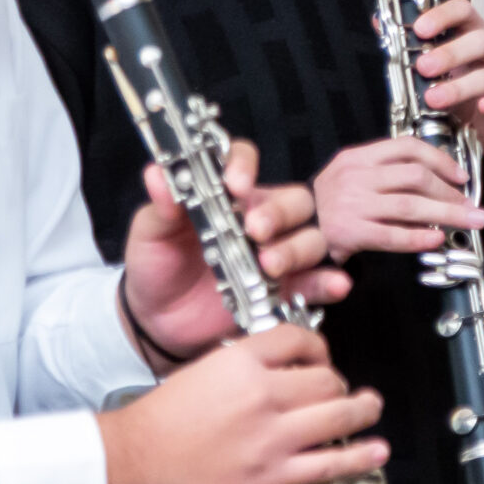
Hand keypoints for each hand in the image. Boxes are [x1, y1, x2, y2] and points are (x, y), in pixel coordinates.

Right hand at [96, 323, 387, 483]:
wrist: (134, 464)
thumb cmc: (159, 422)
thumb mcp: (202, 370)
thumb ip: (246, 365)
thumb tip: (284, 365)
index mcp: (241, 362)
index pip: (301, 339)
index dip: (319, 347)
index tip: (321, 357)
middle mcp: (262, 395)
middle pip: (327, 378)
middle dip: (337, 383)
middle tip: (339, 390)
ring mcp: (271, 437)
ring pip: (340, 414)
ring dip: (362, 410)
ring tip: (369, 407)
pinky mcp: (273, 476)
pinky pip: (330, 463)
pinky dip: (361, 457)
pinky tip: (375, 452)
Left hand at [121, 139, 346, 366]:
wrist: (157, 321)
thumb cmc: (156, 266)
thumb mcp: (150, 233)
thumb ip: (160, 206)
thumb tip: (157, 174)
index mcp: (226, 195)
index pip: (245, 162)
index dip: (245, 166)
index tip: (235, 184)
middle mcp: (260, 218)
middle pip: (293, 200)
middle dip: (280, 213)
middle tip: (255, 230)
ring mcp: (277, 254)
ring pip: (310, 238)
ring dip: (297, 249)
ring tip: (269, 266)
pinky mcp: (286, 289)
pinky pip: (317, 282)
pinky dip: (329, 282)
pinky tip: (333, 285)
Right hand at [315, 137, 483, 258]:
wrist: (290, 229)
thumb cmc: (328, 204)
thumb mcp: (351, 176)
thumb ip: (386, 173)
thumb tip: (435, 181)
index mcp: (358, 157)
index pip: (407, 148)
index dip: (441, 160)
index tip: (461, 175)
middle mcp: (355, 177)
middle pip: (415, 176)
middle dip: (451, 191)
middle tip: (472, 205)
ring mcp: (352, 204)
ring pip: (410, 205)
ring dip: (447, 213)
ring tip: (469, 221)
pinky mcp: (349, 233)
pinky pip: (392, 234)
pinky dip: (419, 237)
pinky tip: (437, 239)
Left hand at [413, 0, 483, 153]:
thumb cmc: (461, 91)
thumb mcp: (436, 70)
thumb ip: (410, 47)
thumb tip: (379, 22)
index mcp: (474, 34)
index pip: (464, 11)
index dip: (443, 15)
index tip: (419, 28)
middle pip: (481, 39)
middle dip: (449, 53)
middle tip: (423, 67)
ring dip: (460, 86)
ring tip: (434, 99)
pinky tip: (482, 108)